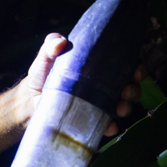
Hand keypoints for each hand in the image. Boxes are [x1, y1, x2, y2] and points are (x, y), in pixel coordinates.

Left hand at [20, 33, 141, 136]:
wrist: (29, 102)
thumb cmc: (41, 75)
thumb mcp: (45, 58)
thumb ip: (51, 46)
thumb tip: (60, 41)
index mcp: (100, 68)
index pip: (126, 65)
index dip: (137, 67)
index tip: (136, 70)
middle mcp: (104, 86)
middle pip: (130, 87)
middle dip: (134, 90)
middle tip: (127, 91)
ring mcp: (99, 105)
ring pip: (123, 106)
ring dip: (126, 107)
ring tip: (120, 108)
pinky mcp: (91, 121)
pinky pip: (107, 125)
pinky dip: (110, 126)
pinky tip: (108, 126)